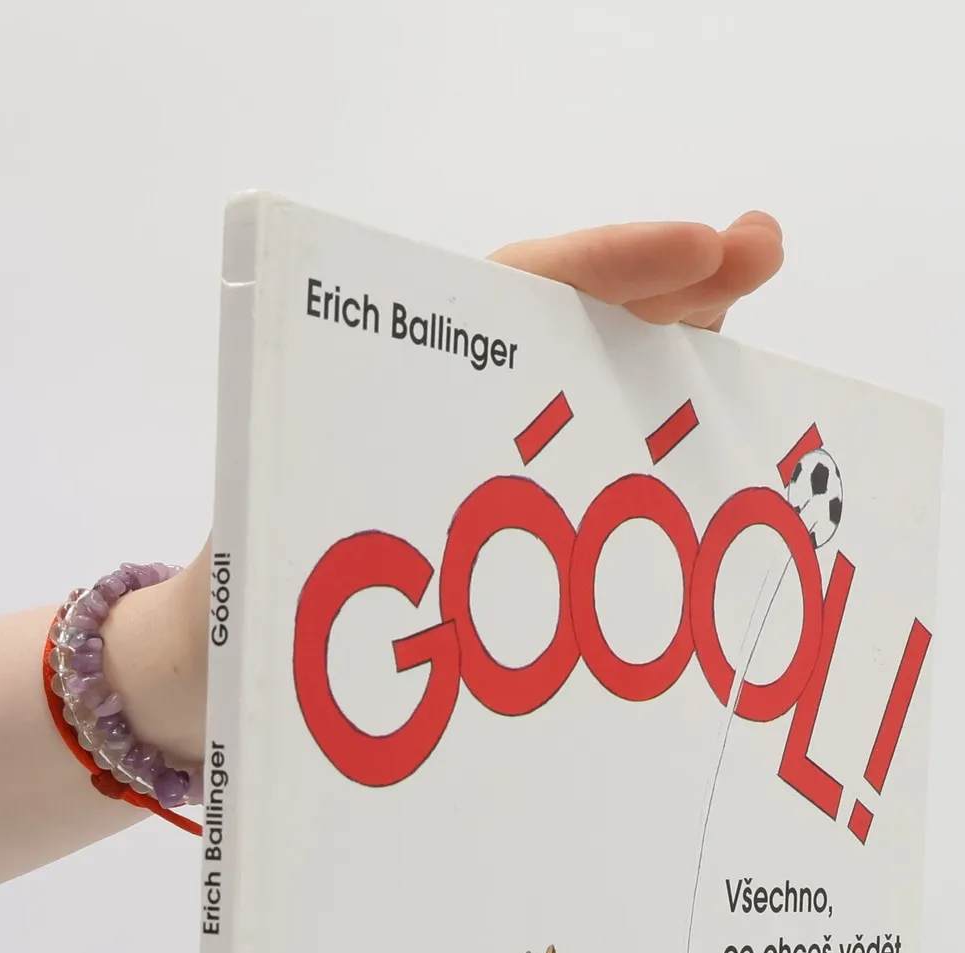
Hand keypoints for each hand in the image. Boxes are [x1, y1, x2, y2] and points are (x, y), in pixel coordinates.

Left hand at [143, 214, 784, 772]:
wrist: (202, 693)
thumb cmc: (221, 636)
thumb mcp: (258, 592)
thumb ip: (312, 573)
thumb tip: (366, 582)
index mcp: (376, 402)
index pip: (502, 303)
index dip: (605, 271)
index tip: (698, 253)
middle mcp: (435, 422)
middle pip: (563, 331)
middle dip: (665, 287)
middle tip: (762, 247)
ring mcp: (468, 480)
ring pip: (583, 400)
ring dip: (670, 367)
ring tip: (761, 328)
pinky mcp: (489, 540)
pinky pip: (583, 485)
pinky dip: (651, 460)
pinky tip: (716, 458)